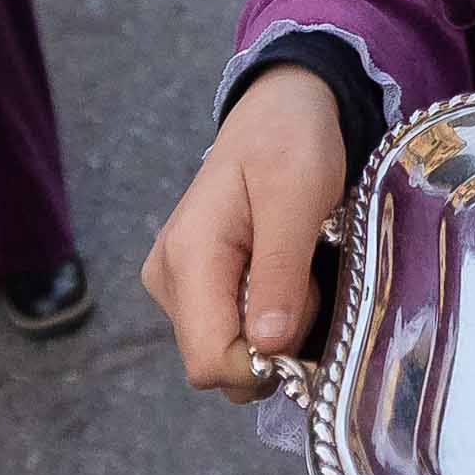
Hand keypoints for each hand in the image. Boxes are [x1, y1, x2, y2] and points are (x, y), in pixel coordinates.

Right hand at [145, 62, 350, 401]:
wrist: (279, 109)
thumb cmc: (291, 141)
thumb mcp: (299, 196)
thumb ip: (280, 269)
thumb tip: (266, 347)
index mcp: (188, 257)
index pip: (209, 361)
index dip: (261, 365)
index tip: (305, 322)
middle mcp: (168, 278)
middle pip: (217, 363)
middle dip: (271, 345)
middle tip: (305, 284)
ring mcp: (177, 283)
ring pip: (227, 350)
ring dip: (273, 329)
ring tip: (297, 271)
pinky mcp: (193, 285)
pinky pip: (230, 329)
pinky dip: (266, 316)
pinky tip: (284, 275)